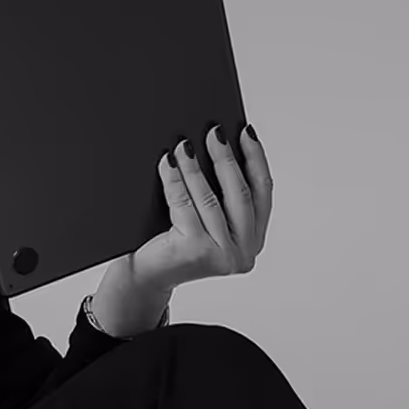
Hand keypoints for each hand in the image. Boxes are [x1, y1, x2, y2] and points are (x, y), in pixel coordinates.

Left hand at [125, 123, 273, 297]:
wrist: (146, 277)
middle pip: (240, 194)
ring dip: (196, 167)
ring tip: (184, 144)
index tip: (247, 132)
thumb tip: (222, 144)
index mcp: (253, 241)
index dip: (256, 160)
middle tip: (214, 131)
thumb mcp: (207, 220)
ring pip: (210, 199)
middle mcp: (243, 252)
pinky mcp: (194, 252)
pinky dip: (174, 180)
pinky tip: (167, 162)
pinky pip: (184, 205)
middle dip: (226, 158)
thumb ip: (222, 196)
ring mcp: (220, 255)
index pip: (262, 194)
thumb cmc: (175, 243)